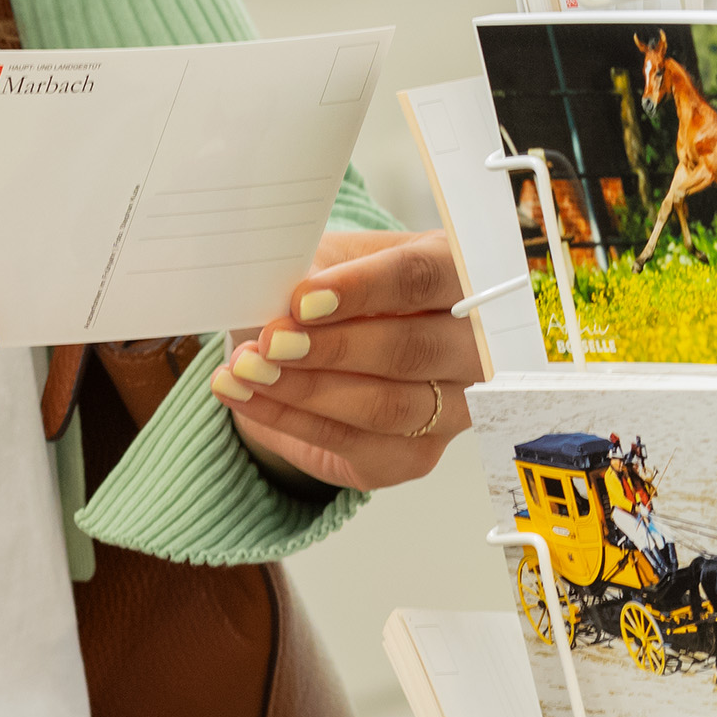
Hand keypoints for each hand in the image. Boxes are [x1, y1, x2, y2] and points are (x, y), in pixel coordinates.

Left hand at [203, 226, 482, 491]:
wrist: (316, 351)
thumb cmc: (332, 295)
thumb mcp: (322, 262)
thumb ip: (310, 268)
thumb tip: (277, 286)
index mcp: (455, 273)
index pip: (424, 277)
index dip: (365, 289)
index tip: (302, 299)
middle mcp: (471, 344)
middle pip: (415, 349)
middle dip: (334, 348)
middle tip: (270, 341)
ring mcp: (452, 406)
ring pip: (387, 406)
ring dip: (306, 389)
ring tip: (247, 369)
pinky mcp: (416, 454)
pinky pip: (352, 441)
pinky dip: (289, 418)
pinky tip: (246, 396)